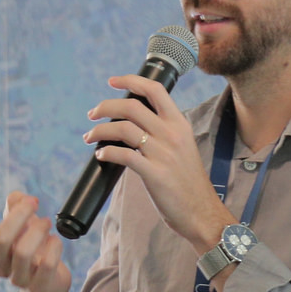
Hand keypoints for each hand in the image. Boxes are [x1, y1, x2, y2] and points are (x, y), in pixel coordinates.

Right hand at [0, 192, 71, 291]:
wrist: (49, 280)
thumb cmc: (30, 245)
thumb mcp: (21, 222)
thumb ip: (15, 206)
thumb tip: (17, 197)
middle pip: (1, 238)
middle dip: (20, 215)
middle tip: (34, 202)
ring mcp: (16, 279)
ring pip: (23, 252)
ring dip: (38, 230)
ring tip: (47, 222)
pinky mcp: (37, 287)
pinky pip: (45, 264)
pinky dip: (53, 246)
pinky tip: (55, 240)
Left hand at [84, 74, 234, 253]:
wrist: (201, 211)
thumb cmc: (187, 181)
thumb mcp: (182, 146)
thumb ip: (163, 131)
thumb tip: (131, 122)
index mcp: (179, 123)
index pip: (155, 90)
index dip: (130, 80)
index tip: (112, 81)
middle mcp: (172, 134)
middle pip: (130, 107)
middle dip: (104, 107)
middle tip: (92, 114)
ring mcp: (163, 153)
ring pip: (122, 128)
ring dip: (99, 130)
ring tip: (89, 137)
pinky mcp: (154, 174)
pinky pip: (123, 155)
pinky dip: (107, 152)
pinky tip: (101, 155)